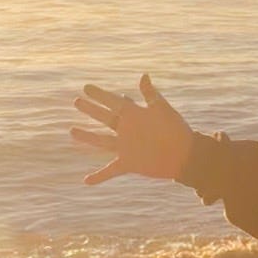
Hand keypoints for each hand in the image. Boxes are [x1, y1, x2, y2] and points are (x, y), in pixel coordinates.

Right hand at [71, 74, 194, 184]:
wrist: (186, 155)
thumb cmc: (177, 130)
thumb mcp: (162, 110)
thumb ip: (151, 95)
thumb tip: (143, 76)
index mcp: (134, 115)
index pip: (113, 102)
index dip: (100, 95)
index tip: (86, 87)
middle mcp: (128, 130)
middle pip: (105, 118)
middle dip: (91, 110)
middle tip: (76, 102)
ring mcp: (126, 147)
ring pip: (101, 141)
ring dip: (87, 137)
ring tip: (72, 131)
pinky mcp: (128, 163)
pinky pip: (110, 170)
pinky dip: (99, 176)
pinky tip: (86, 181)